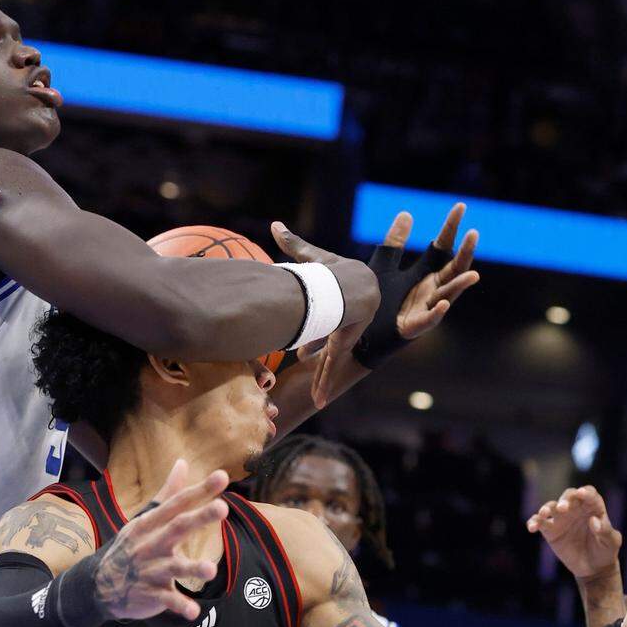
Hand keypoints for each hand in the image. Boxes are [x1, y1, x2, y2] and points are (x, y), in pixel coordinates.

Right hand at [93, 460, 228, 621]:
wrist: (100, 585)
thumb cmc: (131, 547)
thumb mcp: (146, 518)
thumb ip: (168, 493)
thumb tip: (183, 462)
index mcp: (151, 523)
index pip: (178, 503)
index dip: (200, 490)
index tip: (222, 477)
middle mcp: (151, 544)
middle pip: (177, 528)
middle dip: (199, 518)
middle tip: (222, 508)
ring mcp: (150, 570)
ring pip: (173, 568)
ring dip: (192, 568)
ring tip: (211, 569)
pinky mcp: (150, 594)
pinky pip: (166, 600)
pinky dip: (179, 606)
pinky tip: (193, 611)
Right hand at [270, 222, 378, 407]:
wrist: (351, 285)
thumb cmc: (333, 270)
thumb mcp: (310, 258)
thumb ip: (294, 244)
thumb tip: (275, 224)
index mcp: (334, 305)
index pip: (326, 319)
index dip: (316, 329)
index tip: (306, 340)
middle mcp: (338, 323)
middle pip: (328, 343)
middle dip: (319, 352)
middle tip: (307, 359)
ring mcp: (339, 337)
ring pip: (329, 362)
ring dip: (322, 379)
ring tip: (317, 397)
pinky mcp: (339, 347)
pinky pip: (330, 370)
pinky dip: (325, 385)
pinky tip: (321, 402)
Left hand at [347, 203, 478, 373]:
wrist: (359, 334)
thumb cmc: (377, 301)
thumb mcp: (384, 266)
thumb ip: (396, 243)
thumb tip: (407, 213)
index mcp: (424, 275)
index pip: (442, 248)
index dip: (451, 228)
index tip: (460, 206)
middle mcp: (429, 291)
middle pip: (452, 270)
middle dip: (464, 254)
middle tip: (474, 234)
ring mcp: (423, 310)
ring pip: (446, 296)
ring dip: (459, 286)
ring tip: (473, 275)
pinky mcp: (411, 328)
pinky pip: (427, 321)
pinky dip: (435, 314)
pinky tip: (443, 305)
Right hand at [527, 486, 621, 579]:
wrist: (593, 568)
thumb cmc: (605, 551)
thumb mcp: (612, 542)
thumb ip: (605, 531)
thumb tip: (593, 520)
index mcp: (593, 508)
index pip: (589, 494)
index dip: (585, 492)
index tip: (581, 494)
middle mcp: (575, 509)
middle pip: (568, 496)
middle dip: (564, 499)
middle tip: (562, 508)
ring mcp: (561, 519)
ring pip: (551, 506)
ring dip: (546, 508)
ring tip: (543, 514)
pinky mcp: (550, 530)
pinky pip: (539, 522)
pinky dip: (533, 522)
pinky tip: (532, 527)